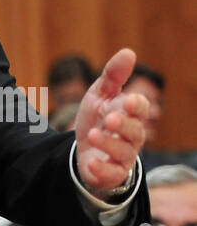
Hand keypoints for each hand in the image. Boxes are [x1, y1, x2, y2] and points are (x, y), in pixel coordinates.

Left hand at [74, 47, 148, 195]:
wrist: (84, 149)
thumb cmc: (97, 119)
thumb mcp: (100, 95)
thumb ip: (112, 76)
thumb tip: (128, 52)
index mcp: (130, 115)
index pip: (140, 109)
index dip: (136, 106)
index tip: (128, 100)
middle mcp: (131, 136)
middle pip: (135, 131)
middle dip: (124, 124)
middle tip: (110, 118)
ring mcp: (123, 156)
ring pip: (123, 152)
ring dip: (109, 143)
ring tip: (94, 135)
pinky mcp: (111, 173)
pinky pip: (111, 173)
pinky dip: (101, 168)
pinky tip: (91, 161)